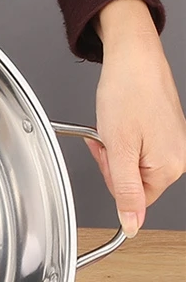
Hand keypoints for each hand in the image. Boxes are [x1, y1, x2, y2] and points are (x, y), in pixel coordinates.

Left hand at [88, 0, 185, 236]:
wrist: (133, 57)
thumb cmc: (128, 93)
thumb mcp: (119, 149)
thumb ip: (126, 191)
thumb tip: (132, 224)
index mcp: (168, 168)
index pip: (133, 199)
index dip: (111, 178)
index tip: (105, 154)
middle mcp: (175, 158)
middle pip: (131, 181)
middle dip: (111, 162)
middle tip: (106, 136)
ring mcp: (170, 144)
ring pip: (130, 163)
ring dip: (113, 148)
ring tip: (112, 125)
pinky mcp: (162, 131)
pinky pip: (134, 146)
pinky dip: (120, 136)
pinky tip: (118, 120)